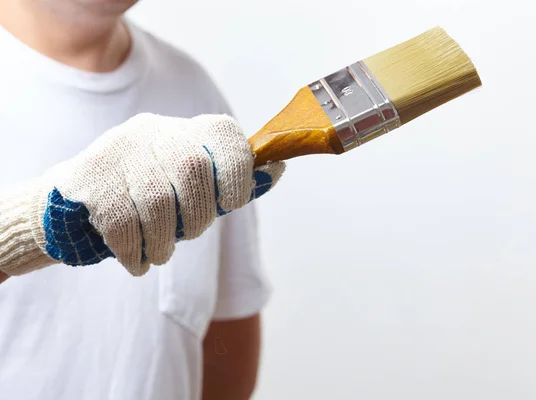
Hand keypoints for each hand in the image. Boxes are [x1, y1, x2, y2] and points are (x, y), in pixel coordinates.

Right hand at [32, 113, 283, 275]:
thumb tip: (278, 169)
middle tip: (187, 235)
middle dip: (198, 217)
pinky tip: (137, 261)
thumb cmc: (150, 199)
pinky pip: (121, 221)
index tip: (232, 201)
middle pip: (192, 169)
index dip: (237, 171)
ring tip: (160, 254)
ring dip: (163, 242)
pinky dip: (134, 252)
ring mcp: (118, 150)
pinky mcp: (87, 177)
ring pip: (156, 200)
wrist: (77, 202)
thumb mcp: (193, 187)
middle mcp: (153, 131)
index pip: (224, 135)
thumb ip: (231, 182)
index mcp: (186, 132)